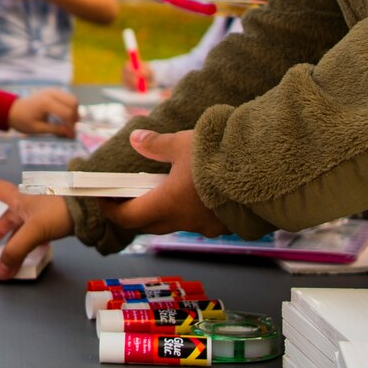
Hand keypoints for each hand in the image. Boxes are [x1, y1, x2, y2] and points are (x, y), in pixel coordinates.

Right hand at [0, 179, 72, 279]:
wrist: (91, 209)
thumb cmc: (62, 210)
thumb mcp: (33, 231)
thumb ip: (16, 251)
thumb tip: (1, 270)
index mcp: (20, 198)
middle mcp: (30, 203)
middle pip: (7, 215)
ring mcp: (43, 212)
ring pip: (22, 225)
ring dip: (13, 239)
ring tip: (9, 255)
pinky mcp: (55, 221)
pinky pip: (36, 232)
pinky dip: (30, 242)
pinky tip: (33, 252)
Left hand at [6, 87, 78, 136]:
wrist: (13, 110)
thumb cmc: (23, 121)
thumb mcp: (38, 129)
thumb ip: (56, 130)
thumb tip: (72, 135)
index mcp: (46, 102)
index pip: (67, 113)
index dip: (72, 125)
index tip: (71, 136)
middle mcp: (51, 93)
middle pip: (73, 102)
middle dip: (75, 116)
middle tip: (71, 129)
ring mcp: (52, 90)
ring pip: (72, 99)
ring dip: (74, 111)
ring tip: (68, 124)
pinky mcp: (53, 91)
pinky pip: (67, 98)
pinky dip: (69, 107)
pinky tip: (64, 118)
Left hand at [102, 129, 226, 236]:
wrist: (264, 170)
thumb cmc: (220, 155)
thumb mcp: (182, 143)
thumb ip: (156, 145)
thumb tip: (135, 140)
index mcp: (167, 204)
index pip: (128, 217)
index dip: (111, 209)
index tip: (103, 198)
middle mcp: (185, 221)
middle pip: (150, 224)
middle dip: (135, 212)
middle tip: (127, 195)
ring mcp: (207, 227)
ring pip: (176, 224)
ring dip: (165, 211)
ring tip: (162, 190)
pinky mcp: (226, 225)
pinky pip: (200, 222)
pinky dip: (189, 210)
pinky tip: (195, 194)